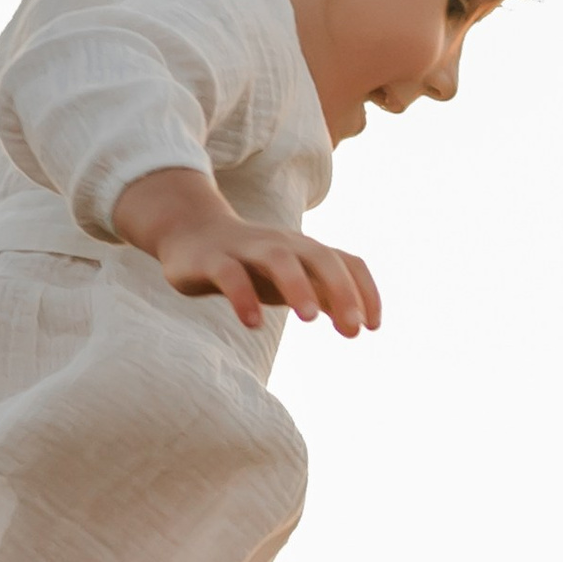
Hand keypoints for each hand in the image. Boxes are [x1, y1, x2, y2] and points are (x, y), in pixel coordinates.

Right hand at [111, 168, 380, 336]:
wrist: (190, 231)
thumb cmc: (251, 263)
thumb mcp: (292, 278)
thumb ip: (324, 296)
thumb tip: (360, 322)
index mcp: (304, 250)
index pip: (346, 262)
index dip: (365, 291)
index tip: (372, 327)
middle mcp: (281, 245)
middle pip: (319, 257)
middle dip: (341, 290)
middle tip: (353, 330)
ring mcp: (246, 249)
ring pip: (278, 260)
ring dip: (298, 286)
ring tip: (309, 318)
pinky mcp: (212, 260)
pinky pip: (231, 275)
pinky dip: (244, 297)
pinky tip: (253, 324)